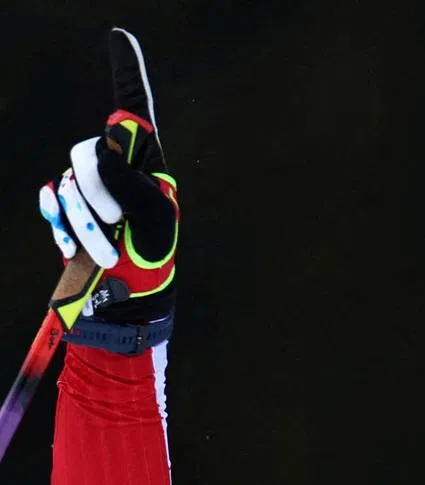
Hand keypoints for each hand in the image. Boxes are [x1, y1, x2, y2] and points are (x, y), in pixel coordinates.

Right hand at [39, 28, 177, 329]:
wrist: (132, 292)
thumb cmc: (154, 252)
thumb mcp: (156, 218)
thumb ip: (132, 182)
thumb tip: (102, 148)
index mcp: (144, 160)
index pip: (134, 107)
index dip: (127, 70)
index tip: (120, 34)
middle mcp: (113, 164)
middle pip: (87, 151)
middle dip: (100, 195)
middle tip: (120, 227)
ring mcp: (87, 185)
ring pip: (67, 183)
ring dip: (86, 224)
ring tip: (107, 252)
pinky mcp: (65, 206)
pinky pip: (50, 201)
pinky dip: (62, 227)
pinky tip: (77, 249)